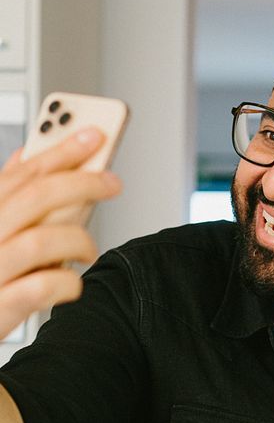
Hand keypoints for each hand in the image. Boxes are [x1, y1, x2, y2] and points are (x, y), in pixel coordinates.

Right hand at [0, 129, 120, 337]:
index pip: (19, 174)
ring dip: (77, 241)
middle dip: (82, 182)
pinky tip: (74, 286)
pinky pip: (42, 287)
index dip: (59, 150)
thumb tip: (29, 152)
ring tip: (89, 251)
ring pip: (41, 239)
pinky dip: (67, 284)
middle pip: (35, 197)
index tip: (94, 134)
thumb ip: (7, 198)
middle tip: (113, 182)